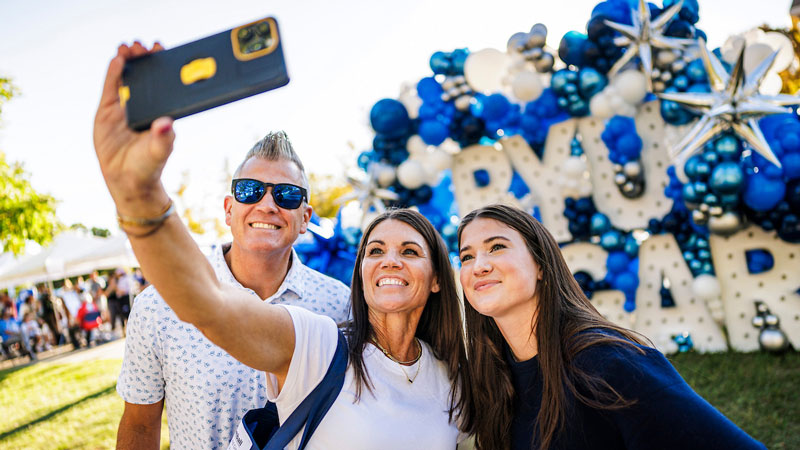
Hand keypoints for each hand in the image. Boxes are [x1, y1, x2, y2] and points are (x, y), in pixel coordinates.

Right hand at [93, 42, 173, 216]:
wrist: (127, 180)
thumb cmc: (149, 165)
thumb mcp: (159, 152)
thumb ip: (163, 139)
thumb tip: (167, 126)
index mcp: (159, 112)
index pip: (161, 84)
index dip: (161, 66)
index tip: (163, 50)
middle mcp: (142, 106)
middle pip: (143, 77)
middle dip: (144, 59)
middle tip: (144, 45)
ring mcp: (124, 108)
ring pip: (126, 79)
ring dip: (128, 61)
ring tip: (129, 47)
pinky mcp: (108, 112)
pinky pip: (111, 88)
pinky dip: (113, 74)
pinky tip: (118, 60)